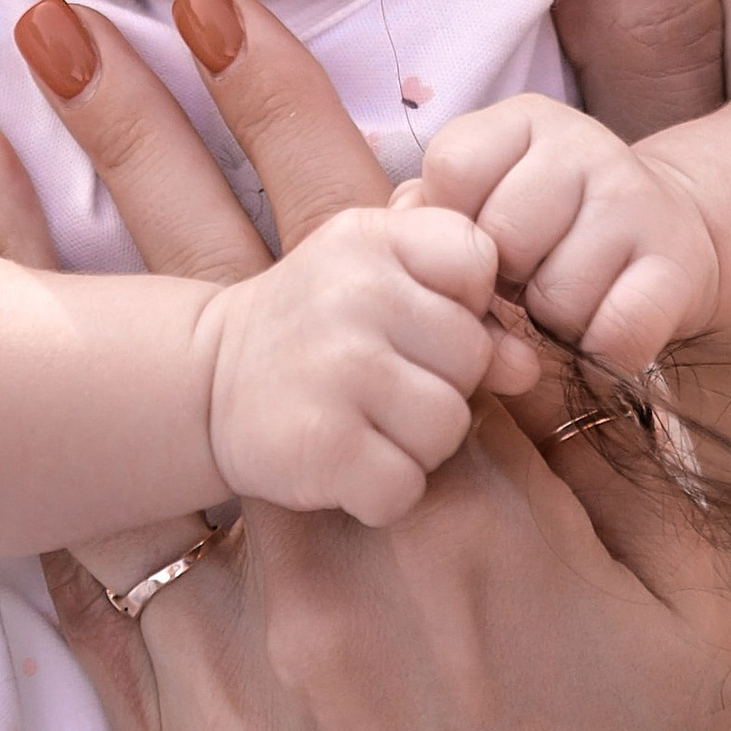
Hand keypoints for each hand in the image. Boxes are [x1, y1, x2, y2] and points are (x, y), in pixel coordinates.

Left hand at [0, 0, 730, 730]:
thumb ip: (614, 432)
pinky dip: (24, 481)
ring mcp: (243, 658)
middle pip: (203, 306)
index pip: (357, 249)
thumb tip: (560, 294)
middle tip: (40, 28)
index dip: (279, 111)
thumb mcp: (696, 586)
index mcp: (472, 485)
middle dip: (122, 146)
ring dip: (29, 290)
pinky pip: (81, 592)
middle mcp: (340, 548)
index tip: (212, 3)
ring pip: (106, 432)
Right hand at [199, 200, 538, 526]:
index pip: (478, 261)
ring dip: (416, 445)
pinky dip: (381, 493)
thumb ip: (465, 303)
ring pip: (447, 427)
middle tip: (384, 385)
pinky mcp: (319, 445)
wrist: (206, 381)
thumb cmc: (322, 330)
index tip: (417, 322)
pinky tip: (346, 466)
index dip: (464, 304)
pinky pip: (404, 487)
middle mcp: (354, 293)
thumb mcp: (381, 283)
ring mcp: (335, 368)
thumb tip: (524, 366)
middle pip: (472, 356)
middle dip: (443, 383)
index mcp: (374, 237)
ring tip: (365, 426)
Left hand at [414, 92, 722, 369]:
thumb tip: (406, 237)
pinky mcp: (680, 265)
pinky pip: (617, 333)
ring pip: (558, 295)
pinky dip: (601, 353)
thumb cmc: (550, 223)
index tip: (478, 242)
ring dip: (553, 322)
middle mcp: (585, 146)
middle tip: (526, 278)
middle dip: (504, 280)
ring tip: (568, 298)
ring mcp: (637, 201)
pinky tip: (603, 333)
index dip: (454, 224)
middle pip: (502, 238)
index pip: (452, 168)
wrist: (667, 231)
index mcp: (524, 120)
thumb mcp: (487, 194)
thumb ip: (430, 210)